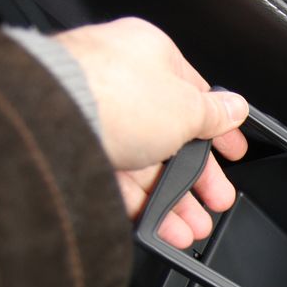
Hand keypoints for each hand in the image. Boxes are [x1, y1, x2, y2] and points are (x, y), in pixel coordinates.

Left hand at [55, 17, 248, 247]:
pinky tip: (165, 229)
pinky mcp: (78, 153)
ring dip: (175, 201)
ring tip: (194, 228)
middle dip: (199, 178)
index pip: (194, 95)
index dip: (218, 129)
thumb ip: (215, 114)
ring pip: (146, 167)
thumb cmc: (115, 96)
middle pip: (172, 138)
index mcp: (150, 57)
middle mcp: (120, 84)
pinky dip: (145, 208)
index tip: (235, 153)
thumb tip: (236, 108)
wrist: (49, 121)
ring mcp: (97, 119)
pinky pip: (120, 185)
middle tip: (217, 201)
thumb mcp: (187, 107)